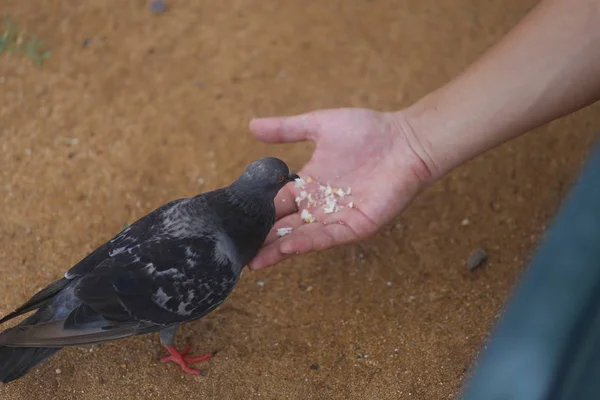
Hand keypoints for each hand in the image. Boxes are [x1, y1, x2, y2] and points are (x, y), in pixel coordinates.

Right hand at [247, 108, 432, 269]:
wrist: (406, 140)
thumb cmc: (368, 130)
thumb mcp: (319, 125)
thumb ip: (286, 129)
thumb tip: (251, 125)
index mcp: (308, 184)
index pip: (276, 205)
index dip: (256, 215)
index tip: (232, 227)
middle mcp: (319, 205)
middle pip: (285, 227)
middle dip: (263, 241)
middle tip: (237, 255)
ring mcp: (337, 217)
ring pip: (303, 237)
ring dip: (280, 249)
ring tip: (255, 261)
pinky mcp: (356, 224)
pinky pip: (329, 236)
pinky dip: (309, 242)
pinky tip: (288, 247)